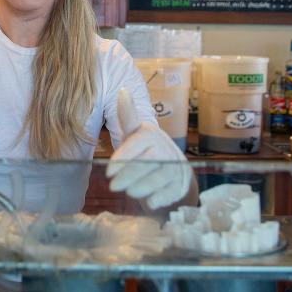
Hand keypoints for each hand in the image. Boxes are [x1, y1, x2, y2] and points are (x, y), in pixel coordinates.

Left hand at [106, 88, 191, 209]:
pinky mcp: (181, 185)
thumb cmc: (145, 152)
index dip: (122, 158)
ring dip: (141, 187)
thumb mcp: (133, 134)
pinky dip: (158, 199)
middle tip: (114, 186)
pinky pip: (169, 193)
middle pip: (144, 163)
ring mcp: (176, 167)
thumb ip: (127, 115)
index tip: (109, 171)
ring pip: (157, 178)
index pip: (135, 145)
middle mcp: (166, 149)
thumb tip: (122, 89)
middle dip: (128, 176)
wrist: (172, 174)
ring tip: (129, 192)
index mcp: (152, 134)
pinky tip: (150, 202)